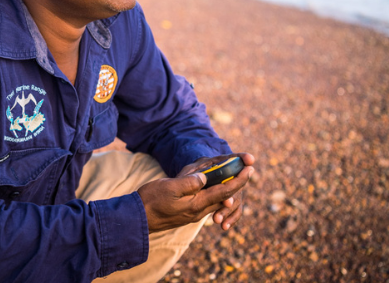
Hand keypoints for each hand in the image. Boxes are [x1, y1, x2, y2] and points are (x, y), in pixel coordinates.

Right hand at [137, 153, 253, 232]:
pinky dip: (214, 193)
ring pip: (216, 200)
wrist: (138, 219)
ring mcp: (192, 213)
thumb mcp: (170, 187)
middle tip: (246, 170)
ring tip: (233, 176)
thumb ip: (190, 182)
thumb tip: (205, 177)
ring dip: (226, 188)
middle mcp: (198, 211)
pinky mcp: (186, 213)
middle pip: (224, 196)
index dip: (239, 180)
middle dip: (237, 183)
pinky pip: (206, 203)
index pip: (225, 191)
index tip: (251, 169)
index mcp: (197, 203)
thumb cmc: (151, 201)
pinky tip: (212, 187)